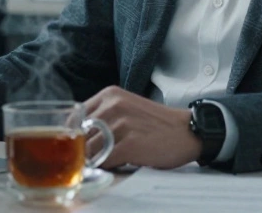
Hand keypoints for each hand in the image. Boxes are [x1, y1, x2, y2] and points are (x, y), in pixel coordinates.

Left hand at [83, 86, 201, 168]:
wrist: (187, 130)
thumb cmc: (156, 123)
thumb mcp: (126, 108)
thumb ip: (103, 115)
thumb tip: (78, 134)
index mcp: (109, 95)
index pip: (75, 116)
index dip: (75, 133)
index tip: (80, 144)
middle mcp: (113, 106)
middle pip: (81, 135)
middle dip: (85, 149)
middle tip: (97, 156)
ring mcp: (121, 125)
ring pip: (90, 150)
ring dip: (96, 159)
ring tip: (110, 159)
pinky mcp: (130, 145)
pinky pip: (105, 161)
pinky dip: (107, 166)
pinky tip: (118, 163)